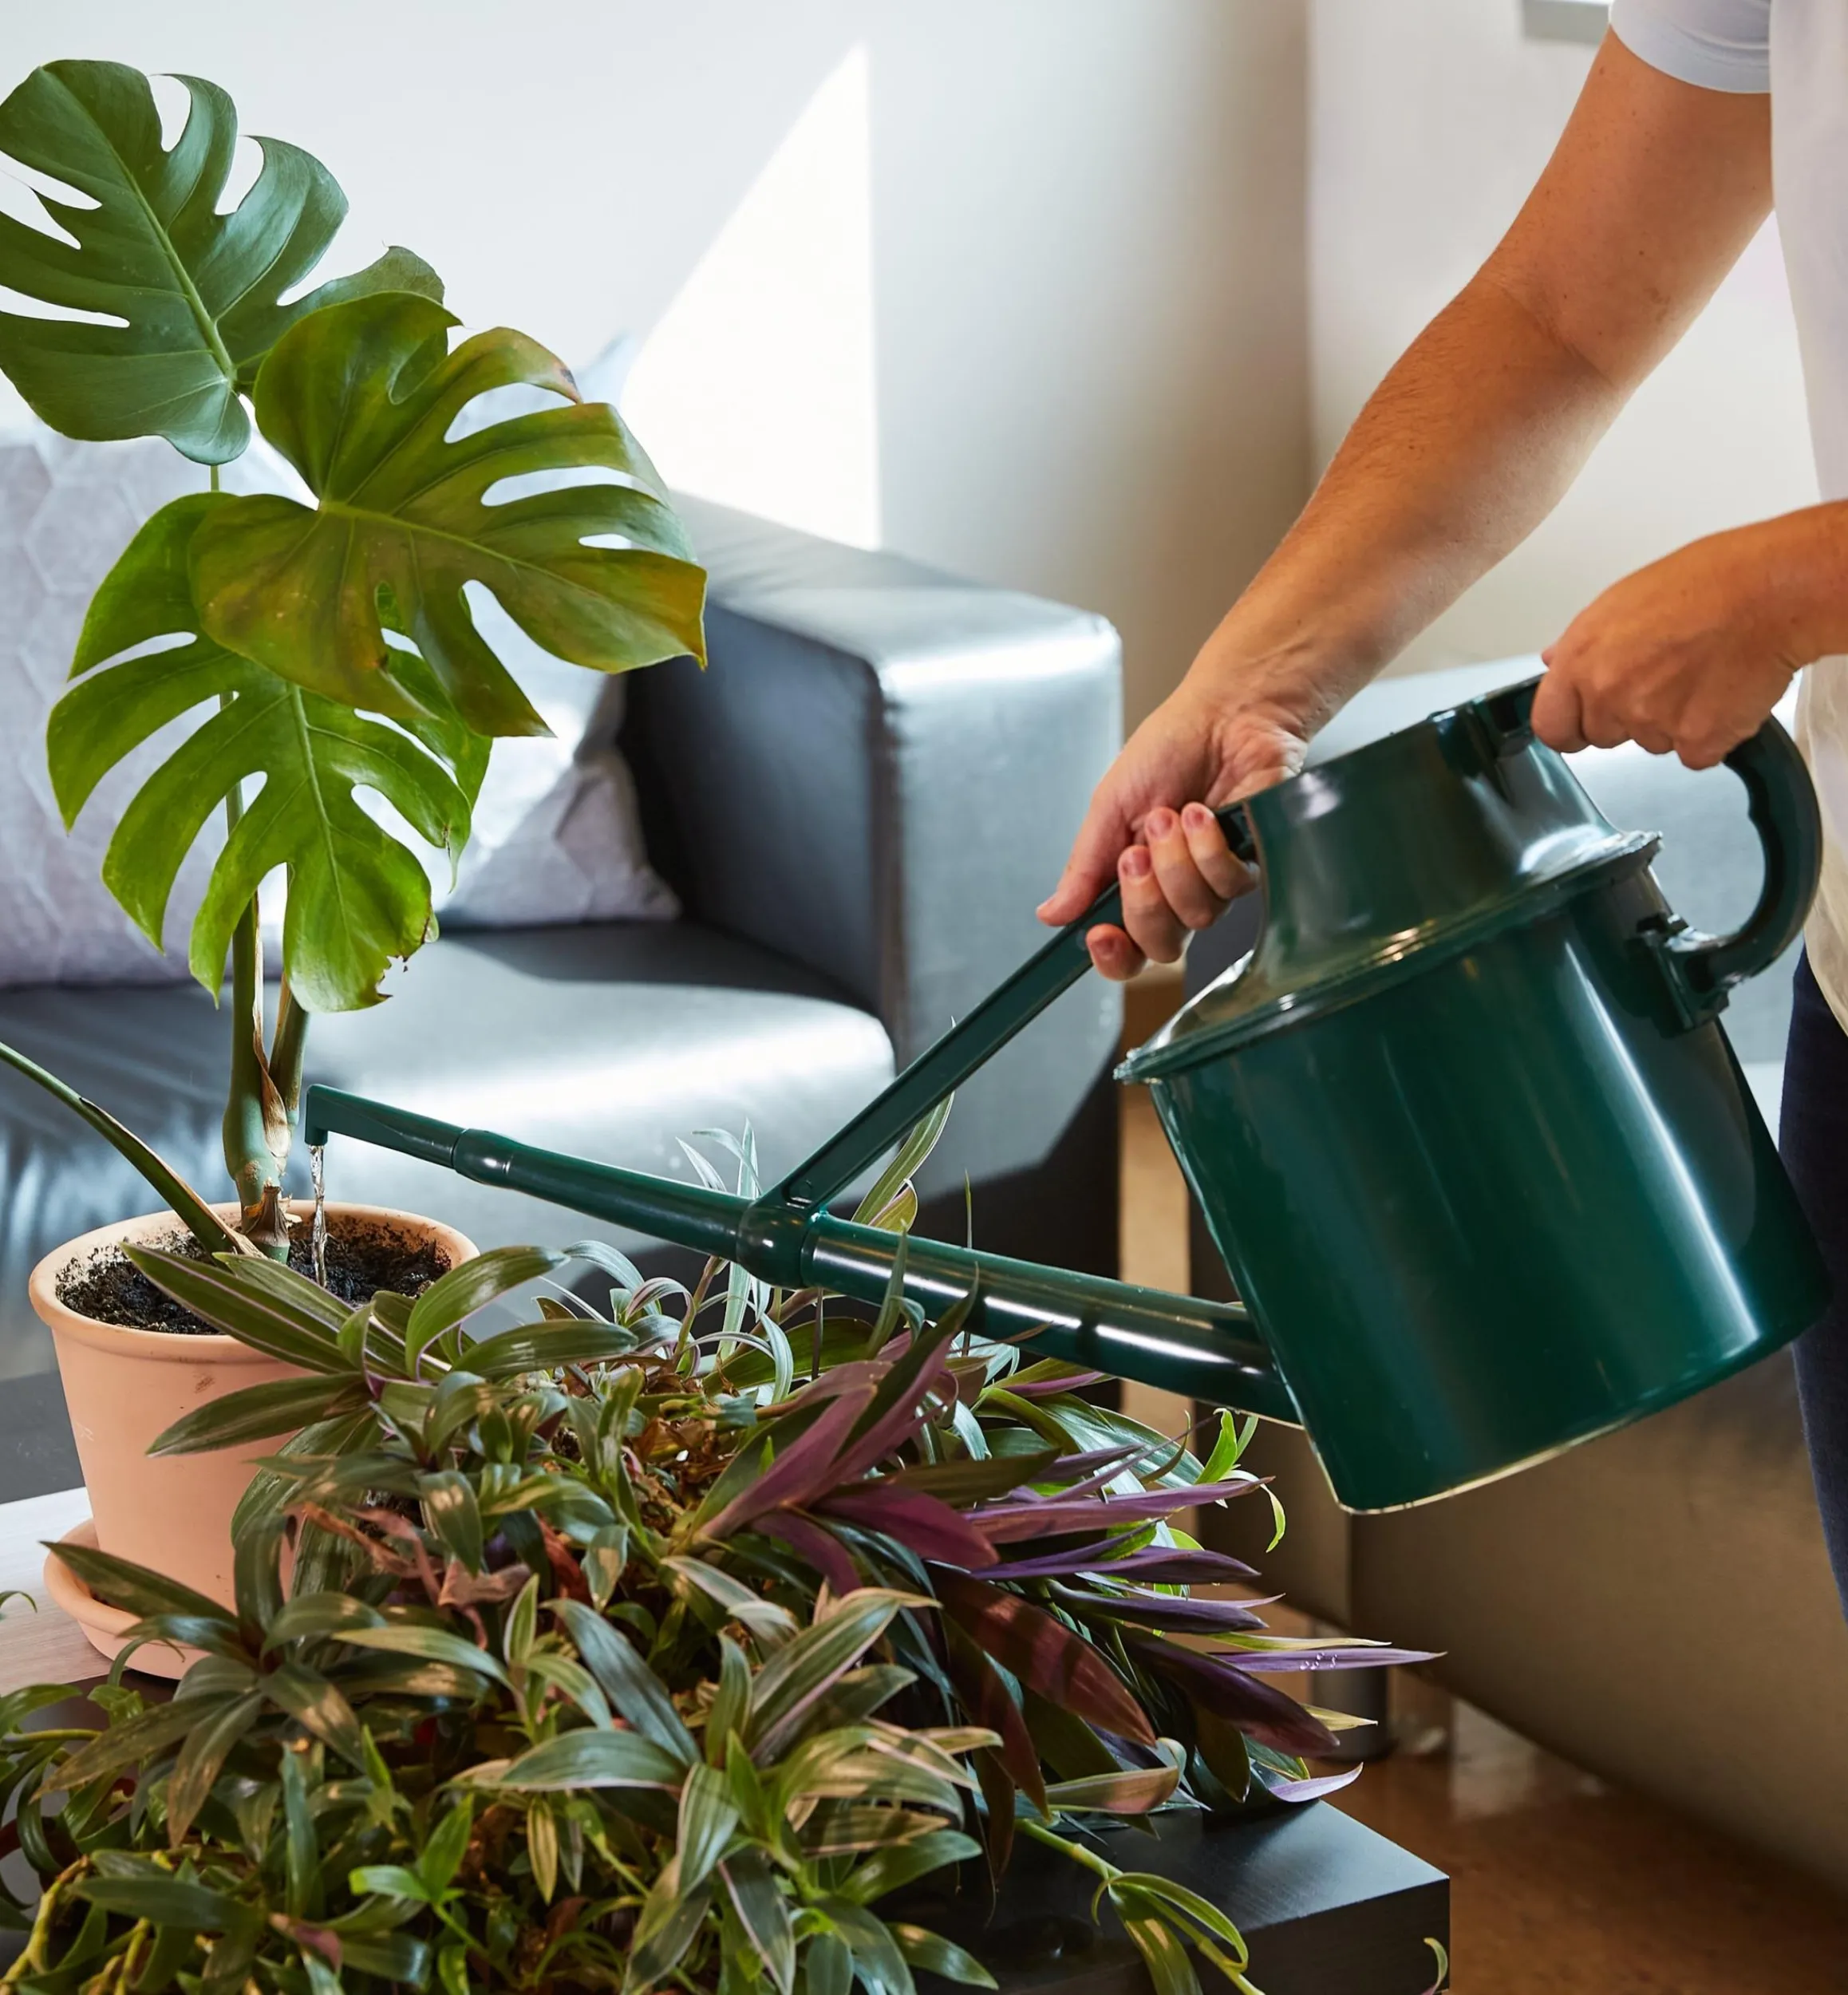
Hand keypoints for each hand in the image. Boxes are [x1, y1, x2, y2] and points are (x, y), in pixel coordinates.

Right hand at [1037, 676, 1312, 978]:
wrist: (1222, 715)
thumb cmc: (1168, 751)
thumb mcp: (1109, 806)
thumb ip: (1084, 866)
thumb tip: (1051, 914)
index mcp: (1135, 883)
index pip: (1125, 949)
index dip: (1113, 956)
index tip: (1100, 934)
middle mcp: (1176, 893)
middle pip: (1159, 945)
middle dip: (1143, 901)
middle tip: (1136, 854)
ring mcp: (1216, 883)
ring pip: (1196, 916)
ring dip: (1176, 864)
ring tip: (1172, 816)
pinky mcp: (1253, 864)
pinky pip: (1230, 886)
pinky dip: (1209, 849)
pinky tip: (1203, 815)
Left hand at [1533, 524, 1804, 766]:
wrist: (1772, 591)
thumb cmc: (1707, 582)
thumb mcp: (1624, 599)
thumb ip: (1584, 643)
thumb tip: (1556, 661)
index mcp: (1581, 660)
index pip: (1551, 726)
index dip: (1569, 727)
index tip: (1582, 725)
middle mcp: (1609, 695)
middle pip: (1603, 737)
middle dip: (1627, 717)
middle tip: (1663, 678)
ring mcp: (1651, 723)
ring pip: (1652, 744)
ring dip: (1673, 722)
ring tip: (1700, 673)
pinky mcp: (1697, 741)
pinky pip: (1696, 754)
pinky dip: (1712, 733)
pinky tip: (1723, 693)